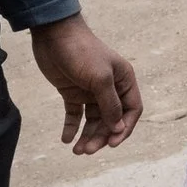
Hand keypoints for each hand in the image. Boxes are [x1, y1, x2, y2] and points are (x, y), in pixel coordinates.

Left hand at [30, 13, 142, 153]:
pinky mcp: (72, 92)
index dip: (123, 128)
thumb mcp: (100, 78)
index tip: (111, 144)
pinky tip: (66, 139)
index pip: (131, 110)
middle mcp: (110, 88)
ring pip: (93, 120)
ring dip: (87, 136)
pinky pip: (75, 115)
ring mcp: (90, 91)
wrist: (54, 35)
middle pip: (111, 119)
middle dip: (101, 136)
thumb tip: (118, 128)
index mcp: (123, 81)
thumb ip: (110, 104)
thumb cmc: (82, 52)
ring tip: (76, 150)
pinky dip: (72, 127)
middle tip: (87, 150)